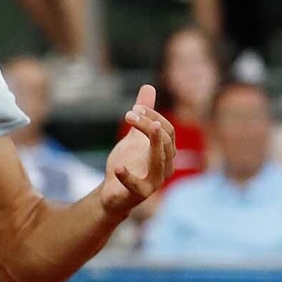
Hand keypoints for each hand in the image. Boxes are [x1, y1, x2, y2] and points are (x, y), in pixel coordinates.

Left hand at [101, 85, 176, 216]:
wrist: (113, 192)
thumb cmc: (128, 163)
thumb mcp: (134, 136)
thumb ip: (143, 115)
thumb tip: (148, 87)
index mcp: (166, 152)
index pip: (168, 130)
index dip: (153, 116)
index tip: (134, 108)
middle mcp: (166, 166)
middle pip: (166, 141)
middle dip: (148, 125)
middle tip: (129, 114)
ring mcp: (156, 181)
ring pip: (160, 160)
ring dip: (150, 142)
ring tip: (136, 127)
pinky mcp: (141, 194)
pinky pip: (138, 185)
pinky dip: (128, 176)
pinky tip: (118, 167)